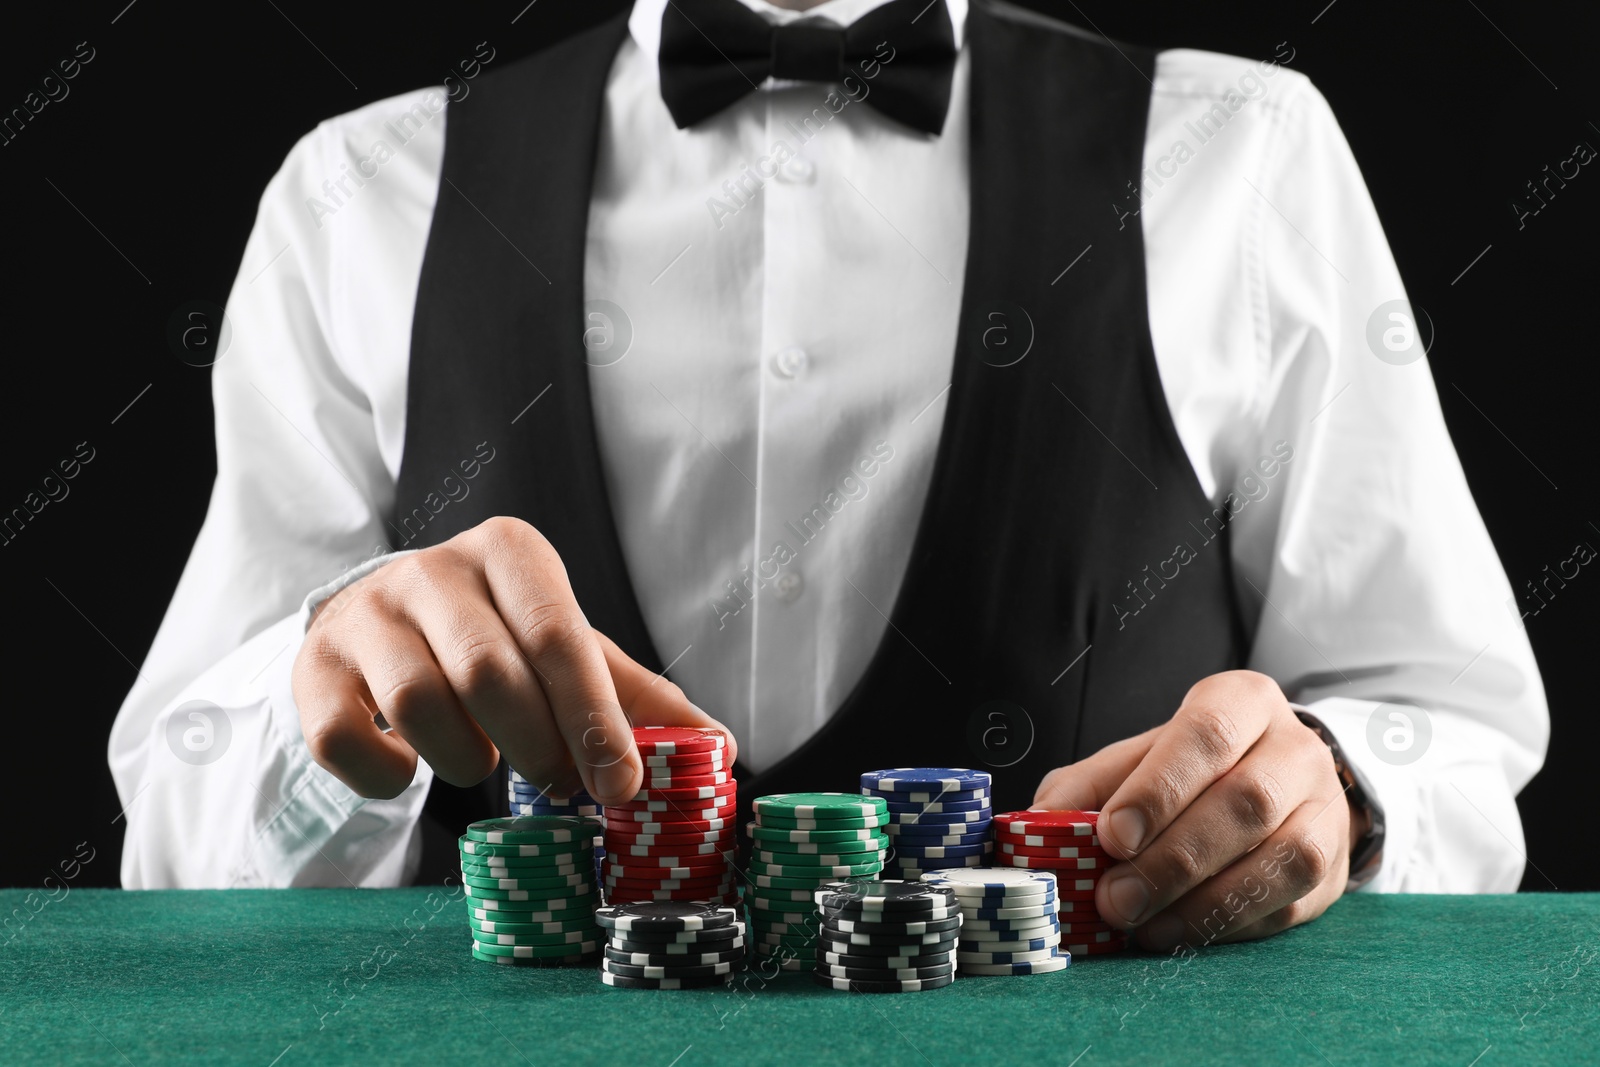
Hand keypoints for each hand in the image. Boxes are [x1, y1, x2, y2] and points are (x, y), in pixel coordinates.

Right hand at [291, 516, 733, 802]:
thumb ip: (636, 696)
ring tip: (482, 763)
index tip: (621, 785)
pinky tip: (410, 772)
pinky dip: (386, 776)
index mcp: (509, 551)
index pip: (558, 635)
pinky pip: (345, 736)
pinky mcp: (314, 664)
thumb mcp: (569, 651)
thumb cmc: (496, 638)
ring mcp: (366, 612)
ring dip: (464, 760)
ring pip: (418, 704)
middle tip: (560, 785)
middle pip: (491, 674)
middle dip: (537, 747)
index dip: (593, 718)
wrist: (382, 623)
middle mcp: (432, 568)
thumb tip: (719, 746)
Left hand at [1032, 670, 1353, 948]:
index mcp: (1241, 700)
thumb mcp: (1137, 758)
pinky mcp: (1334, 864)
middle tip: (1115, 899)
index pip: (1206, 734)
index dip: (1158, 788)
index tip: (1112, 835)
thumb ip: (1088, 785)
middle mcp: (1295, 747)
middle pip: (1245, 801)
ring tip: (1143, 926)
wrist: (1280, 783)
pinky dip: (1230, 924)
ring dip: (1204, 901)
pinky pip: (1290, 900)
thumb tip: (1036, 823)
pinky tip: (1181, 933)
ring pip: (1282, 856)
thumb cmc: (1192, 768)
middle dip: (1172, 859)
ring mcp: (1326, 806)